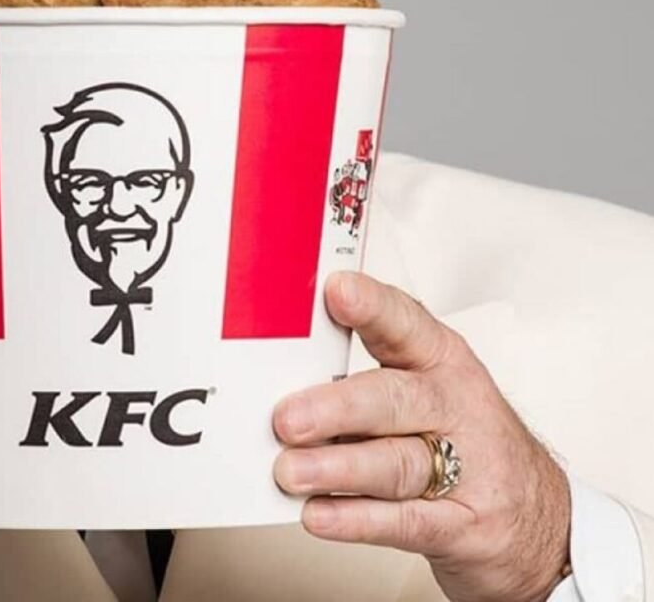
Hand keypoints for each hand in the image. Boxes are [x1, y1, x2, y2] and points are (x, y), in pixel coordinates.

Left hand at [273, 272, 570, 601]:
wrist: (541, 519)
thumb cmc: (464, 443)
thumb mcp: (424, 393)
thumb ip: (359, 382)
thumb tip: (279, 383)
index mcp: (441, 363)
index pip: (406, 325)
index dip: (373, 308)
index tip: (337, 292)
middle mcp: (455, 408)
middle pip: (396, 400)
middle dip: (339, 407)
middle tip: (288, 417)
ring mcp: (468, 469)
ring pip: (397, 464)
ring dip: (338, 468)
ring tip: (291, 471)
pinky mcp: (464, 527)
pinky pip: (406, 522)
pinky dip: (358, 519)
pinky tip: (319, 514)